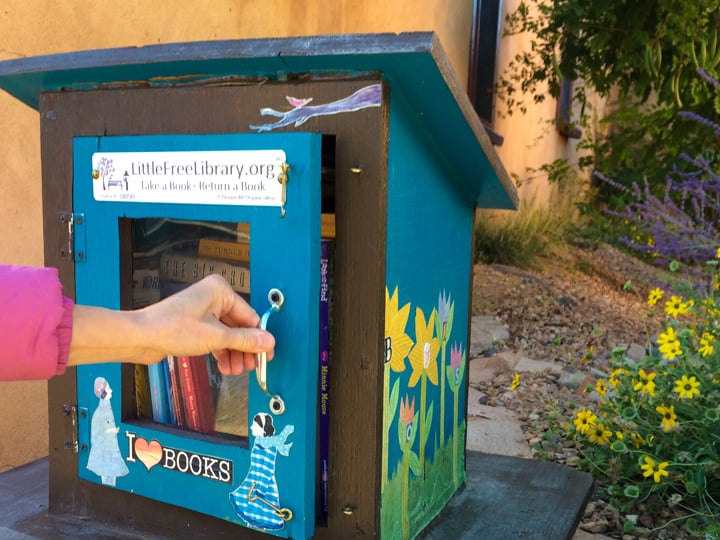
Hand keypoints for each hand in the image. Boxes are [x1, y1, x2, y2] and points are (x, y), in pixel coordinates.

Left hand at [69, 274, 274, 375]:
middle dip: (244, 348)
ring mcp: (203, 310)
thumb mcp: (216, 337)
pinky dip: (221, 351)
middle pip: (239, 326)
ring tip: (235, 371)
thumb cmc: (172, 329)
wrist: (140, 337)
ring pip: (228, 334)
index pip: (250, 316)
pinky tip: (224, 366)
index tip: (266, 357)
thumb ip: (245, 340)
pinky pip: (215, 337)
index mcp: (221, 290)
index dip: (259, 339)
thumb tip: (268, 342)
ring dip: (233, 353)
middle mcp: (213, 297)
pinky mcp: (194, 323)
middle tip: (250, 367)